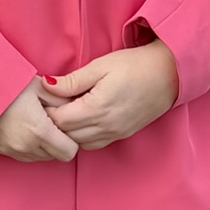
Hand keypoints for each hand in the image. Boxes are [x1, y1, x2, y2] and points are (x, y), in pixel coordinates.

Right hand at [0, 78, 79, 162]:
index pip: (69, 152)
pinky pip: (19, 154)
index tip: (62, 125)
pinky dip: (23, 145)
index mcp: (39, 131)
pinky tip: (17, 126)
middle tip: (47, 121)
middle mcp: (25, 146)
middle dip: (55, 142)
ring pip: (37, 157)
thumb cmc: (6, 81)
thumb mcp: (39, 86)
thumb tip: (78, 110)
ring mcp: (9, 150)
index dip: (70, 139)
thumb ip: (63, 101)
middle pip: (54, 156)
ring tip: (30, 122)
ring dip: (39, 145)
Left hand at [40, 41, 178, 149]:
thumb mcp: (99, 67)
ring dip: (68, 131)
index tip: (41, 97)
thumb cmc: (133, 66)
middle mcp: (106, 127)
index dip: (46, 110)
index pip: (59, 121)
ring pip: (80, 143)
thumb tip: (45, 85)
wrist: (168, 74)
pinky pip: (95, 143)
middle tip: (48, 103)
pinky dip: (83, 136)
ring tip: (64, 109)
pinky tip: (81, 118)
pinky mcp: (123, 134)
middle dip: (54, 122)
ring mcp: (116, 133)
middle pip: (67, 135)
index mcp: (97, 109)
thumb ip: (72, 81)